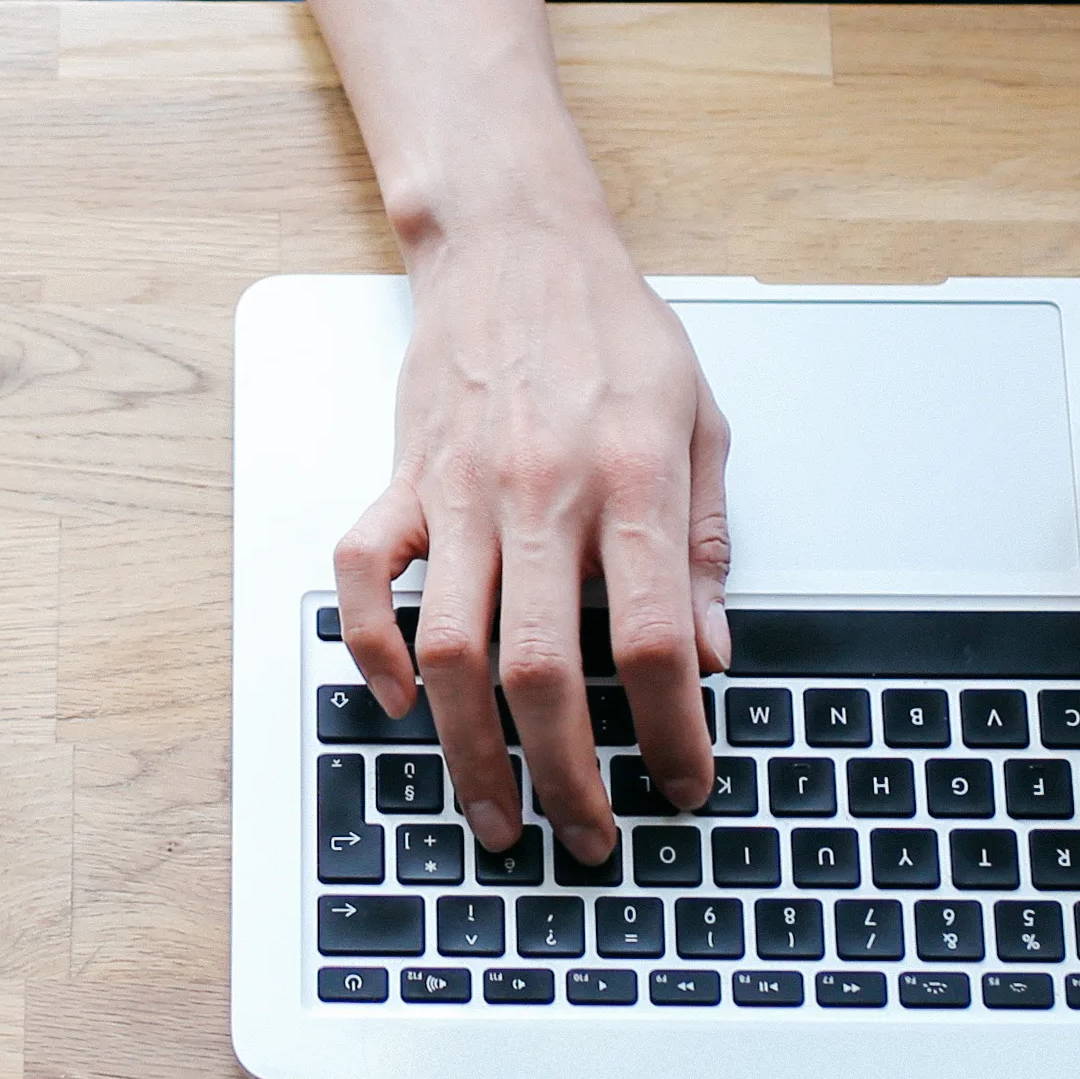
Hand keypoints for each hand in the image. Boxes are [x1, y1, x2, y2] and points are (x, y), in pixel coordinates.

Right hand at [335, 191, 734, 872]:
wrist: (516, 243)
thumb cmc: (611, 330)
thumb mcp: (701, 424)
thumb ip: (703, 545)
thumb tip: (714, 655)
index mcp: (630, 479)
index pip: (653, 639)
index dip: (672, 729)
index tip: (687, 780)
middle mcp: (540, 492)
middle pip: (542, 669)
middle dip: (566, 775)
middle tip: (586, 835)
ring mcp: (458, 488)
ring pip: (451, 647)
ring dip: (469, 749)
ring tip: (496, 813)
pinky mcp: (402, 479)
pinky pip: (364, 577)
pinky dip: (373, 647)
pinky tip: (403, 698)